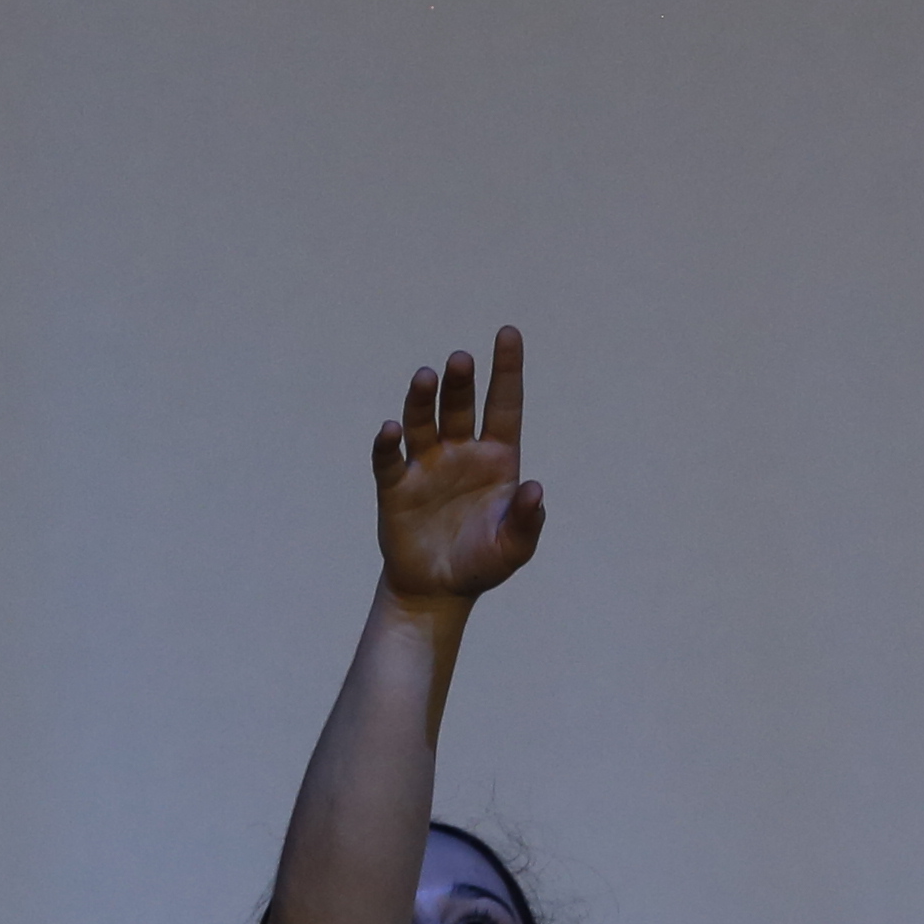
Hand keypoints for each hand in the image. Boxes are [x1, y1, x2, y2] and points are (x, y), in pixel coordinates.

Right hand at [373, 327, 544, 607]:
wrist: (437, 590)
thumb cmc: (482, 563)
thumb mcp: (514, 547)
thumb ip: (527, 520)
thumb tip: (535, 488)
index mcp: (496, 458)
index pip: (503, 404)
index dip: (506, 369)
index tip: (508, 332)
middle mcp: (460, 453)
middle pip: (460, 407)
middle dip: (460, 382)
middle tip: (460, 360)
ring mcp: (426, 467)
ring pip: (423, 422)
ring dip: (423, 399)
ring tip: (426, 376)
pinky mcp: (395, 488)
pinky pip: (389, 460)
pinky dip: (388, 444)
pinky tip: (391, 430)